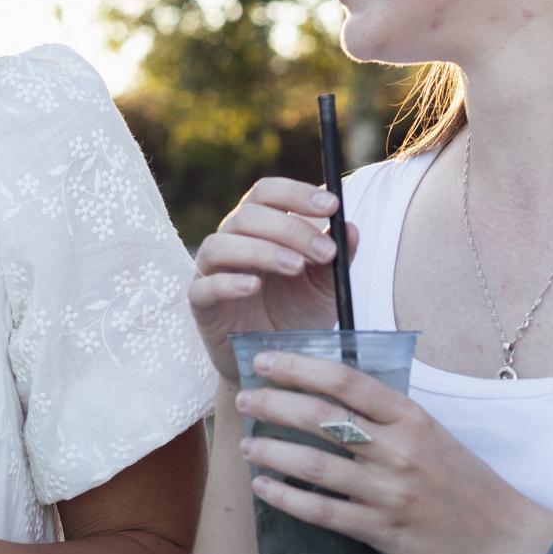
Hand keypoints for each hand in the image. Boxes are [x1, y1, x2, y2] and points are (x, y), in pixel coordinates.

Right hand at [189, 178, 359, 380]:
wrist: (277, 361)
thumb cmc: (297, 314)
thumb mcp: (327, 286)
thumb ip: (337, 256)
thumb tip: (350, 228)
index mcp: (259, 228)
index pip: (267, 193)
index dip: (296, 192)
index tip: (332, 205)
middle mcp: (232, 242)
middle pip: (246, 215)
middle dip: (290, 228)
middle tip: (325, 252)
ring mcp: (212, 273)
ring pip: (219, 245)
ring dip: (260, 250)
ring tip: (295, 267)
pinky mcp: (201, 306)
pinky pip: (203, 288)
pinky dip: (227, 283)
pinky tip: (253, 286)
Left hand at [235, 346, 552, 553]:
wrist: (505, 541)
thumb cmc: (467, 485)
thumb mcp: (434, 435)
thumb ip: (388, 417)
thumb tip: (331, 396)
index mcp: (412, 418)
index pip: (345, 382)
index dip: (298, 367)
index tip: (265, 361)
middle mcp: (399, 450)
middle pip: (321, 418)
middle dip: (273, 405)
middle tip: (244, 400)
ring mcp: (390, 491)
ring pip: (314, 465)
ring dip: (272, 452)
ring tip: (245, 446)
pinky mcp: (383, 531)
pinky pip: (322, 512)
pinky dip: (286, 498)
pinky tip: (264, 489)